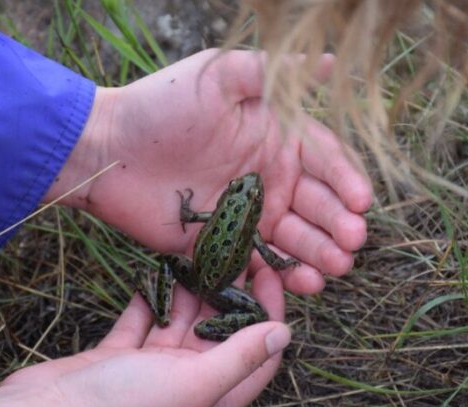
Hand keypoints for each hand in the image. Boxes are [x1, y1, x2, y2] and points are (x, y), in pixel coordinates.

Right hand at [0, 267, 288, 406]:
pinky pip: (145, 319)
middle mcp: (190, 384)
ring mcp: (153, 369)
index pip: (258, 353)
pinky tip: (156, 269)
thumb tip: (284, 333)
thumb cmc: (127, 404)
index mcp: (216, 398)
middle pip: (221, 332)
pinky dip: (151, 297)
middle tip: (233, 249)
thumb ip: (241, 356)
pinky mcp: (121, 355)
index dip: (269, 312)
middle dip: (229, 293)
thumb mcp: (195, 381)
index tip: (269, 270)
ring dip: (190, 290)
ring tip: (200, 251)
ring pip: (182, 321)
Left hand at [46, 49, 371, 294]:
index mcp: (274, 136)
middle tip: (353, 241)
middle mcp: (268, 177)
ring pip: (294, 238)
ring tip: (337, 267)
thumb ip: (270, 73)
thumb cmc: (160, 105)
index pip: (323, 159)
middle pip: (315, 204)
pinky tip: (303, 283)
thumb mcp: (217, 77)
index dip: (345, 180)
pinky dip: (281, 276)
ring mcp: (246, 214)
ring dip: (318, 253)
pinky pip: (257, 265)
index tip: (361, 201)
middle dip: (338, 223)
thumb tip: (326, 61)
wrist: (106, 149)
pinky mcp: (220, 246)